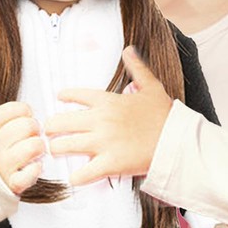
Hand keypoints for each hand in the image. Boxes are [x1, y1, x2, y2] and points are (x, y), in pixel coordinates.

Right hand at [0, 101, 44, 194]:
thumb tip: (7, 98)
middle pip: (29, 125)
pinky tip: (34, 166)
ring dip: (39, 148)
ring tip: (34, 151)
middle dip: (36, 129)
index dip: (26, 112)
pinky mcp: (13, 183)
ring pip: (35, 146)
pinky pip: (31, 172)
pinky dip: (36, 169)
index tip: (24, 118)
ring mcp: (3, 164)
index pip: (17, 108)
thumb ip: (7, 111)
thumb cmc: (3, 146)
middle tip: (32, 136)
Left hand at [45, 46, 172, 185]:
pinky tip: (74, 176)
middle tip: (50, 132)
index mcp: (108, 101)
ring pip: (62, 147)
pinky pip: (80, 174)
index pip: (75, 94)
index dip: (64, 96)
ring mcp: (103, 143)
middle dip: (51, 128)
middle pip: (59, 122)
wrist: (177, 140)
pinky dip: (75, 177)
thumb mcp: (152, 86)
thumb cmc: (165, 115)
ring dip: (57, 150)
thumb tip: (129, 50)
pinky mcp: (109, 164)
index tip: (60, 98)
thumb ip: (137, 67)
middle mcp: (100, 120)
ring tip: (57, 152)